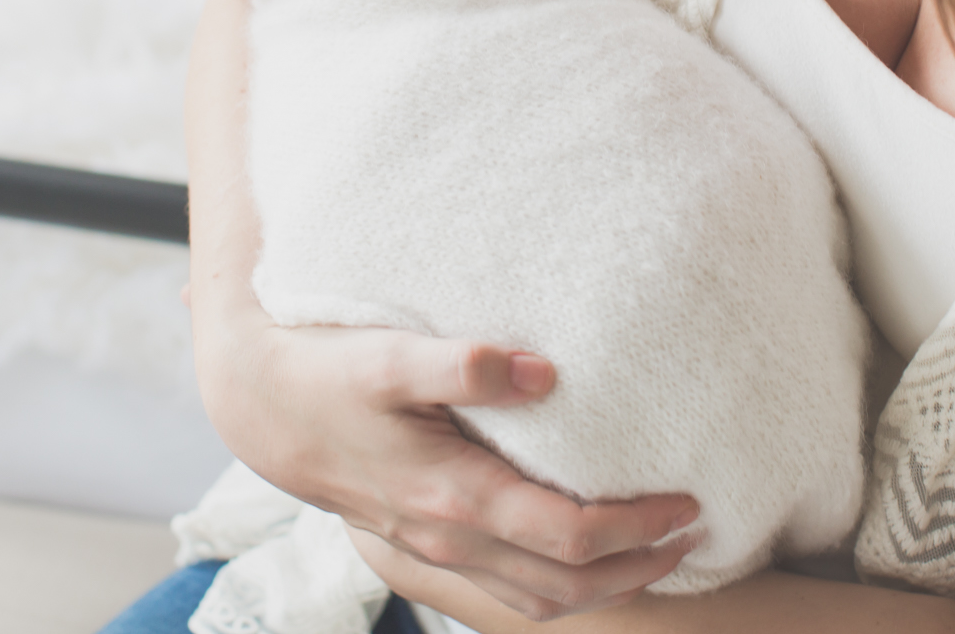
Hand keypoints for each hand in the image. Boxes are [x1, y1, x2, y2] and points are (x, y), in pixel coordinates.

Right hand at [205, 321, 697, 620]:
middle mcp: (447, 537)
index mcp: (451, 495)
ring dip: (606, 586)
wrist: (259, 403)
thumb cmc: (328, 371)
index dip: (635, 528)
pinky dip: (557, 589)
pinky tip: (582, 563)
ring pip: (534, 600)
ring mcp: (432, 550)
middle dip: (638, 566)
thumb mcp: (388, 354)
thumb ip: (464, 364)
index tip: (687, 501)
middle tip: (695, 532)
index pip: (567, 535)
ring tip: (659, 553)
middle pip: (564, 584)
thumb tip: (543, 373)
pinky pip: (503, 591)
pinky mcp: (421, 546)